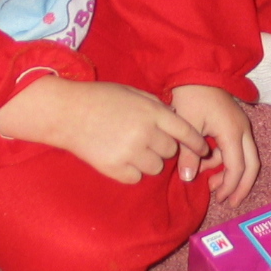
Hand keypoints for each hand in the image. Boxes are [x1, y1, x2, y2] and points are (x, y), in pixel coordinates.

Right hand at [0, 76, 208, 184]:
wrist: (67, 112)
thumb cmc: (100, 98)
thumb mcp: (132, 92)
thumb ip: (156, 105)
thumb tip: (175, 117)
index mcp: (152, 112)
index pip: (186, 132)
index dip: (197, 143)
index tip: (203, 150)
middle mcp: (145, 133)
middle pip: (171, 151)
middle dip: (163, 147)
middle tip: (146, 140)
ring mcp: (130, 153)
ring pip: (156, 168)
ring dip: (149, 161)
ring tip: (131, 149)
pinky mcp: (115, 169)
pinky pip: (136, 178)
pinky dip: (131, 171)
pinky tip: (120, 158)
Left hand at [170, 84, 259, 206]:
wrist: (196, 70)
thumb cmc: (190, 95)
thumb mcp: (186, 126)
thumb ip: (188, 154)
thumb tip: (188, 179)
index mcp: (232, 132)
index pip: (237, 167)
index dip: (230, 186)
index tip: (220, 199)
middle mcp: (243, 130)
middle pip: (251, 165)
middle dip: (240, 185)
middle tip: (228, 201)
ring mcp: (241, 125)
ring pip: (245, 157)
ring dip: (229, 172)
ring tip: (208, 181)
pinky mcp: (235, 122)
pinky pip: (237, 148)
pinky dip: (225, 159)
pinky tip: (205, 162)